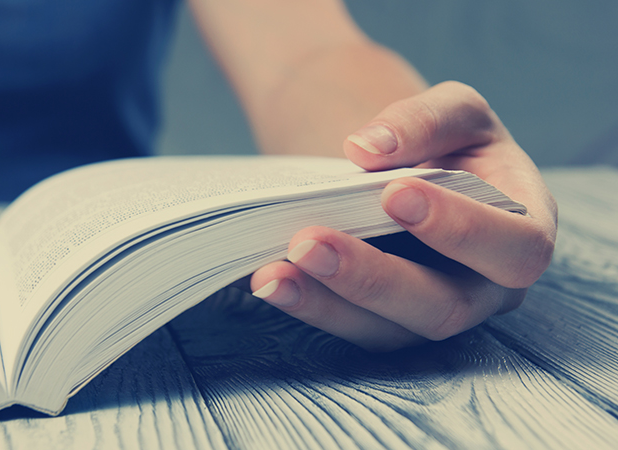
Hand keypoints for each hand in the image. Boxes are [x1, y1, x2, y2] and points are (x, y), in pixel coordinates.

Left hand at [250, 81, 557, 351]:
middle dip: (373, 277)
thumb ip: (424, 120)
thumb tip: (366, 149)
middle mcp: (487, 286)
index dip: (461, 229)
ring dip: (326, 303)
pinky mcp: (391, 323)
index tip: (392, 193)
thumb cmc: (446, 142)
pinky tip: (271, 279)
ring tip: (272, 273)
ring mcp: (436, 311)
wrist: (409, 169)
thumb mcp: (454, 111)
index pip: (515, 247)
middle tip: (309, 242)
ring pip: (390, 331)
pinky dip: (310, 305)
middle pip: (444, 307)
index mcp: (522, 230)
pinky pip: (353, 329)